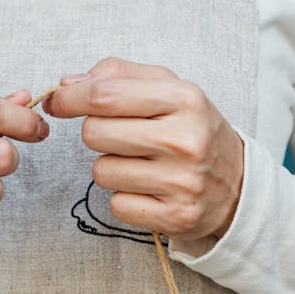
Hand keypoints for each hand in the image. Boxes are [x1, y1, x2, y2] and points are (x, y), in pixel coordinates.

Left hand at [44, 58, 243, 244]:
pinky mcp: (175, 217)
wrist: (237, 185)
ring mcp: (182, 182)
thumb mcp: (169, 89)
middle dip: (95, 133)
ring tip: (139, 164)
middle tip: (119, 137)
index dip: (70, 98)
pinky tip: (148, 189)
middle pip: (95, 133)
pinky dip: (124, 197)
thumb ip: (119, 76)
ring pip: (101, 172)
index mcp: (185, 99)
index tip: (57, 102)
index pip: (105, 95)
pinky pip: (117, 204)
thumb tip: (67, 84)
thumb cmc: (191, 130)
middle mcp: (186, 140)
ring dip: (110, 167)